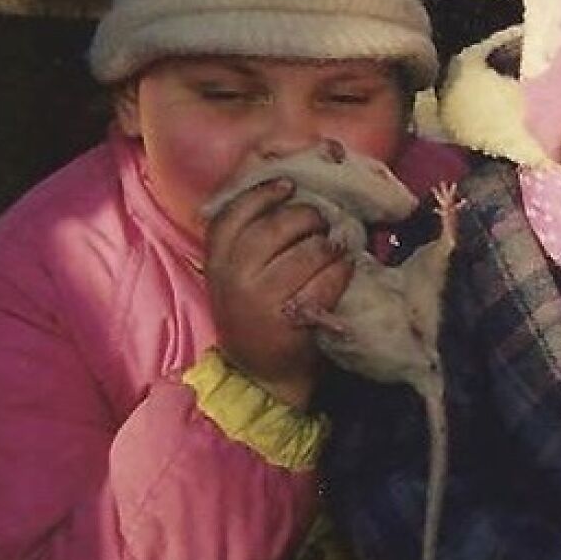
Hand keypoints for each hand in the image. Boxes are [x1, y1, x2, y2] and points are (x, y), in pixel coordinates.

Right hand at [205, 179, 352, 409]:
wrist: (260, 373)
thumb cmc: (254, 312)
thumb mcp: (234, 274)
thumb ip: (247, 237)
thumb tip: (286, 186)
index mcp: (217, 260)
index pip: (234, 214)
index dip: (263, 194)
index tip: (289, 187)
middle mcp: (234, 277)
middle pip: (276, 227)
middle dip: (307, 216)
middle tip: (321, 220)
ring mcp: (261, 299)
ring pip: (307, 252)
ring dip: (329, 245)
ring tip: (336, 245)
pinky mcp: (290, 320)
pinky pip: (326, 281)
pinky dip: (341, 270)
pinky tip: (344, 268)